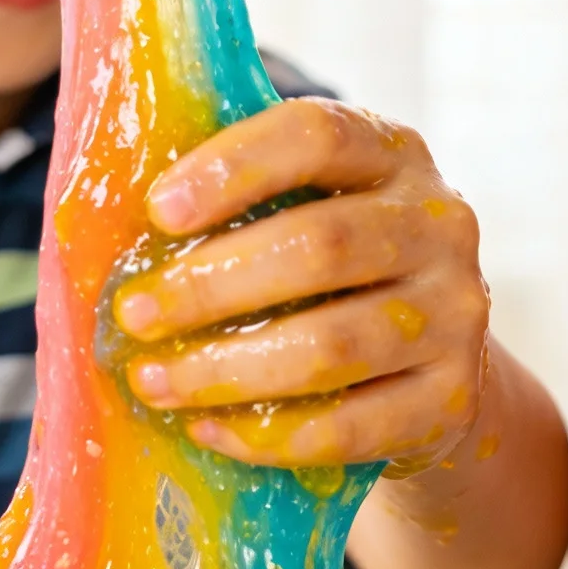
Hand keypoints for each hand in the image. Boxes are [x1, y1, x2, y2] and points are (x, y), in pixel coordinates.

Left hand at [110, 98, 488, 469]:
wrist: (431, 369)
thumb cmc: (333, 276)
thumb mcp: (307, 211)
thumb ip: (240, 203)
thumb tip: (110, 222)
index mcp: (394, 154)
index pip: (318, 135)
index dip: (234, 168)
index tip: (159, 211)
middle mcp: (442, 223)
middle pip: (321, 246)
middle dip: (210, 286)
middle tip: (133, 316)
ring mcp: (458, 313)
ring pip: (332, 343)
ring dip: (226, 368)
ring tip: (154, 380)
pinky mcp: (452, 398)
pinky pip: (350, 426)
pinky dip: (268, 433)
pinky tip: (208, 427)